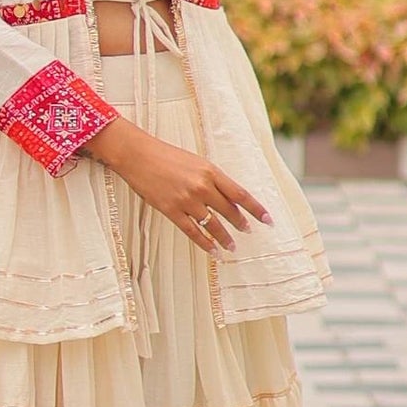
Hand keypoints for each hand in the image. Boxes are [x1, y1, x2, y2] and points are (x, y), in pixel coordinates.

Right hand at [87, 120, 271, 252]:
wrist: (139, 155)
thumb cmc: (168, 156)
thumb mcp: (196, 162)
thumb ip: (213, 179)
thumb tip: (229, 198)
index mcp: (210, 171)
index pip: (240, 194)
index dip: (256, 209)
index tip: (268, 219)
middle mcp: (202, 187)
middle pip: (229, 211)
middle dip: (241, 224)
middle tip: (249, 232)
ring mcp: (186, 200)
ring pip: (213, 225)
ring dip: (225, 238)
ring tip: (232, 247)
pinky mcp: (171, 210)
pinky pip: (193, 232)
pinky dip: (206, 243)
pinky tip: (214, 251)